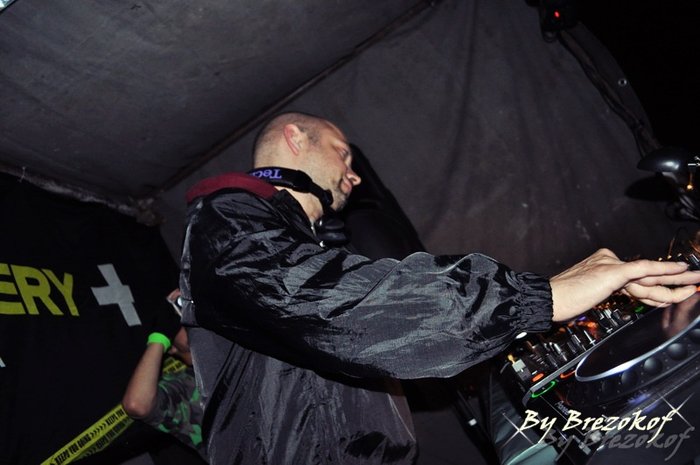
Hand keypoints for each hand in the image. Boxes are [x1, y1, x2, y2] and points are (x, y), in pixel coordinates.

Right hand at [550, 248, 699, 321]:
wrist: (546, 299)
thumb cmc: (559, 301)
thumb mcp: (586, 295)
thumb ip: (605, 292)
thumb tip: (617, 297)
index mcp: (602, 266)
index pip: (635, 278)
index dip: (656, 287)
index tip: (671, 292)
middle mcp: (608, 261)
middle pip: (646, 275)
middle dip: (674, 280)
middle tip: (695, 278)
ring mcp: (610, 264)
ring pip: (649, 275)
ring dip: (676, 280)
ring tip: (695, 280)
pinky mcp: (612, 271)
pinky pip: (644, 269)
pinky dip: (664, 269)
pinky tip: (680, 269)